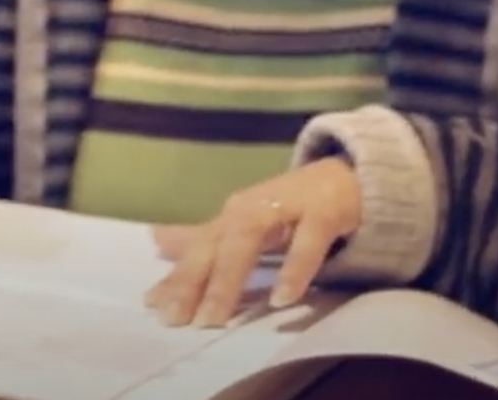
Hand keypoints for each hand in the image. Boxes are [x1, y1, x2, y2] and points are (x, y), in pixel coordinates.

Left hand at [147, 158, 360, 327]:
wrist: (347, 177)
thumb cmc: (290, 208)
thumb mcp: (246, 227)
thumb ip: (209, 245)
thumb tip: (157, 250)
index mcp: (231, 217)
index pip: (197, 250)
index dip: (175, 278)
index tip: (151, 307)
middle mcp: (250, 208)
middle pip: (214, 245)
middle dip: (191, 282)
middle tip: (174, 319)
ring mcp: (285, 206)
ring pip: (248, 239)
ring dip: (228, 278)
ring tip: (213, 317)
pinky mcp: (323, 211)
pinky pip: (307, 242)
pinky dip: (293, 270)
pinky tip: (281, 299)